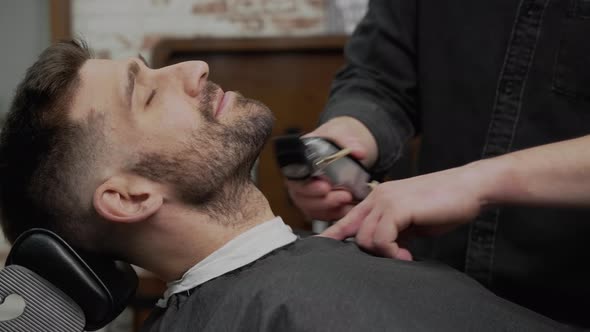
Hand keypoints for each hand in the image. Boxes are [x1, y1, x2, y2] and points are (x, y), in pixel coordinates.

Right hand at [285, 117, 377, 220]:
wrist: (343, 146)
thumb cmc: (334, 140)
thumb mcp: (339, 133)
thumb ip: (348, 141)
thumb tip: (360, 152)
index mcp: (297, 163)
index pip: (295, 180)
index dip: (308, 187)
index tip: (325, 187)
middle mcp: (299, 182)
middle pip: (303, 199)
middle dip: (324, 201)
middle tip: (343, 195)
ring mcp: (308, 195)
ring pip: (313, 210)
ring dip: (332, 209)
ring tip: (350, 201)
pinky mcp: (319, 206)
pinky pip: (325, 215)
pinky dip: (338, 214)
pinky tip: (351, 209)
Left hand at [319, 163, 488, 258]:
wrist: (469, 188)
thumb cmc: (444, 205)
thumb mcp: (412, 222)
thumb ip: (394, 232)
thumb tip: (383, 250)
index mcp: (378, 198)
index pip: (348, 219)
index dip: (332, 234)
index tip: (318, 246)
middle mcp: (377, 196)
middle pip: (354, 233)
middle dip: (371, 252)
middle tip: (398, 256)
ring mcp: (386, 200)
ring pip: (365, 237)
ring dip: (384, 253)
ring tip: (405, 256)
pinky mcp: (397, 207)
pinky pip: (381, 238)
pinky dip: (391, 251)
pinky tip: (407, 255)